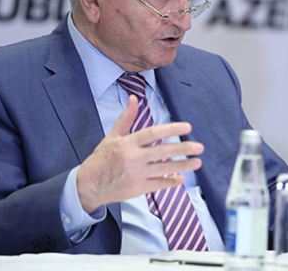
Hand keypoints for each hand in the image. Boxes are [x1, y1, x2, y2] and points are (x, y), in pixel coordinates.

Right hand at [76, 95, 204, 212]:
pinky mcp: (137, 188)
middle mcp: (133, 158)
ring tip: (198, 162)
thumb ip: (126, 118)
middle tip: (199, 147)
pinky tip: (182, 179)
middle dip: (183, 148)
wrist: (88, 185)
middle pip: (163, 151)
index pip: (153, 133)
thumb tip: (134, 98)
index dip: (171, 129)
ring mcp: (136, 174)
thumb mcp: (112, 136)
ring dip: (183, 166)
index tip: (187, 127)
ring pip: (164, 169)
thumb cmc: (101, 159)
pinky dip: (171, 182)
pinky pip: (158, 184)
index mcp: (127, 143)